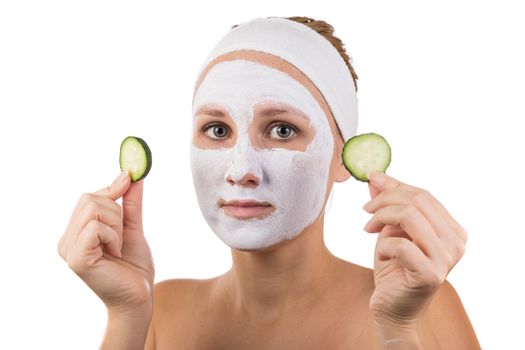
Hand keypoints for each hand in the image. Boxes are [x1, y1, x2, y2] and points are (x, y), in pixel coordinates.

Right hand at [57, 171, 154, 314]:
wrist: (139, 296)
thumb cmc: (134, 266)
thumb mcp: (132, 227)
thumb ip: (129, 202)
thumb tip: (131, 175)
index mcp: (75, 232)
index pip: (89, 196)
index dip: (111, 189)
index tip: (130, 179)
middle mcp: (66, 240)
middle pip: (90, 198)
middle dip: (117, 212)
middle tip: (121, 237)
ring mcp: (68, 250)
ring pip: (94, 210)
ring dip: (117, 226)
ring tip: (118, 247)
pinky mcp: (76, 258)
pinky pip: (96, 227)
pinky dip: (114, 236)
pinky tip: (115, 254)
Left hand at [362, 172, 467, 326]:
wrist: (392, 307)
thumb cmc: (394, 268)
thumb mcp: (390, 230)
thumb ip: (389, 204)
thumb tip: (376, 177)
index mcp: (453, 230)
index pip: (424, 195)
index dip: (395, 185)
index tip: (372, 180)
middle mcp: (456, 243)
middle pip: (418, 201)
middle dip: (385, 199)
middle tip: (366, 209)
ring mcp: (446, 260)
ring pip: (409, 217)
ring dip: (381, 218)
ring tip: (368, 229)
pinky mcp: (430, 275)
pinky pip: (400, 245)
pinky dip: (383, 245)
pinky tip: (381, 255)